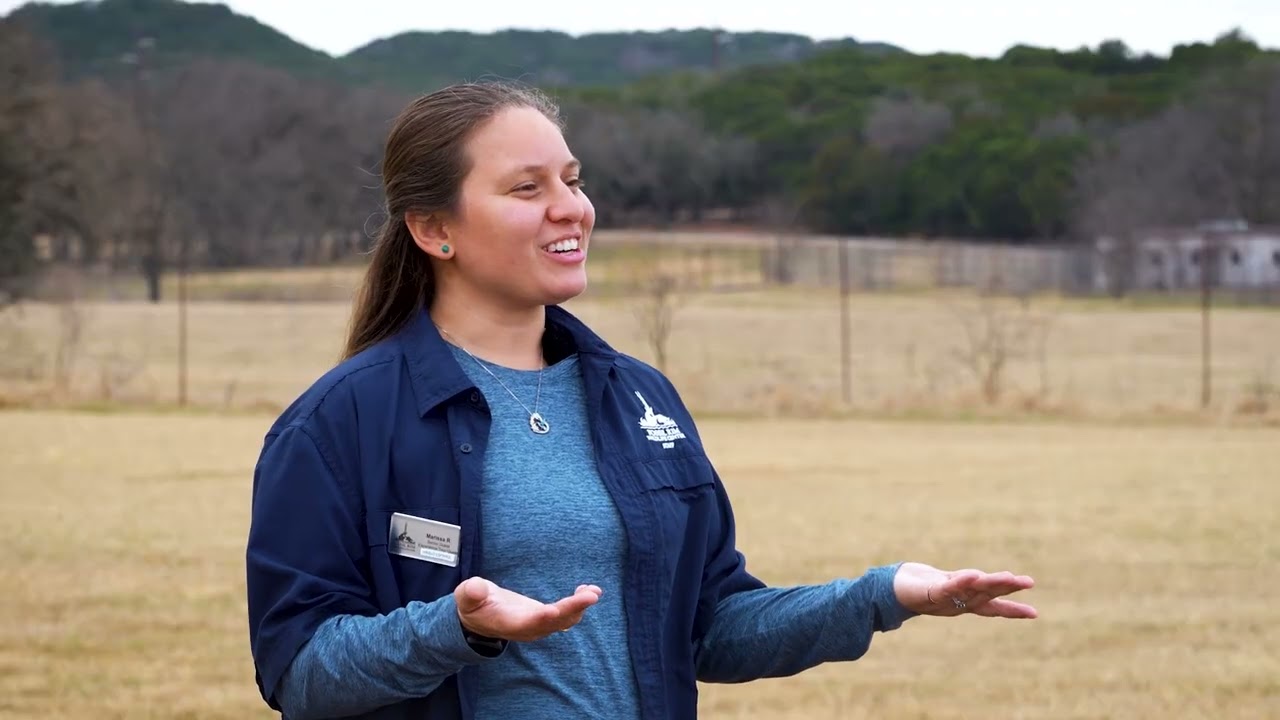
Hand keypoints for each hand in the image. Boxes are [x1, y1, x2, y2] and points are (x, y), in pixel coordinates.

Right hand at [454, 577, 602, 641]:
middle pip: (554, 622)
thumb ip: (471, 593)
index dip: (543, 617)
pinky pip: (566, 615)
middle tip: (590, 595)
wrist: (479, 617)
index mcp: (509, 623)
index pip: (529, 623)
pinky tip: (589, 590)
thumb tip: (475, 587)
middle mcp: (528, 628)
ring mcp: (539, 625)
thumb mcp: (466, 597)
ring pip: (564, 620)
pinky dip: (578, 604)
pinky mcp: (545, 618)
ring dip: (580, 607)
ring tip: (594, 591)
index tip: (556, 610)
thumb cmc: (473, 605)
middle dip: (573, 609)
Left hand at [893, 562, 1037, 618]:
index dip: (1013, 610)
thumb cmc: (921, 586)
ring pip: (971, 591)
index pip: (992, 606)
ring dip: (989, 583)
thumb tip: (982, 578)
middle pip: (985, 594)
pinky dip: (960, 582)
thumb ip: (965, 584)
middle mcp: (957, 603)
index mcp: (964, 602)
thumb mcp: (948, 584)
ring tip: (1008, 577)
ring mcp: (944, 598)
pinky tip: (972, 575)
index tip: (1035, 614)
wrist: (891, 589)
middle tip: (1027, 582)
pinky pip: (947, 588)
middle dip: (1006, 588)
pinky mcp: (929, 591)